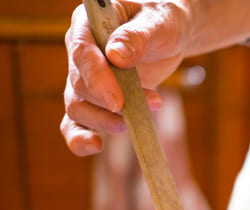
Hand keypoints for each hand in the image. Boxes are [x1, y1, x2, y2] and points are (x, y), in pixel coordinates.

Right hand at [61, 1, 193, 155]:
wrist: (169, 34)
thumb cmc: (164, 21)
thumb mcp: (158, 22)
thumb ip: (137, 37)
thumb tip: (116, 56)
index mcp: (87, 25)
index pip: (82, 53)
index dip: (98, 79)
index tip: (118, 102)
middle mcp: (79, 52)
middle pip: (79, 86)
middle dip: (111, 104)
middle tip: (150, 105)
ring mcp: (84, 78)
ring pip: (77, 107)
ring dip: (104, 122)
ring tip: (134, 123)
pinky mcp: (96, 100)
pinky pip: (77, 123)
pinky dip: (79, 137)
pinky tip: (94, 147)